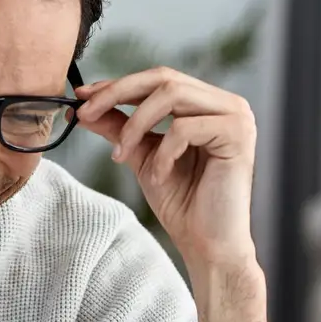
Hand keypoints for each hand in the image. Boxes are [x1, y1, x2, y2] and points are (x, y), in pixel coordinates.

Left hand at [74, 68, 258, 271]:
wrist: (207, 243)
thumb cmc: (182, 203)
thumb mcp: (141, 157)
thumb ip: (119, 129)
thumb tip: (84, 108)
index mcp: (206, 104)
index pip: (158, 79)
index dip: (118, 84)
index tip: (82, 95)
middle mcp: (225, 103)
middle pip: (164, 78)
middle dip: (118, 93)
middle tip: (86, 114)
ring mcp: (235, 116)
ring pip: (172, 95)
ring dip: (135, 126)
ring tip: (121, 156)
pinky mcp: (238, 134)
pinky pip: (185, 128)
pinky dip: (162, 153)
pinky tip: (158, 177)